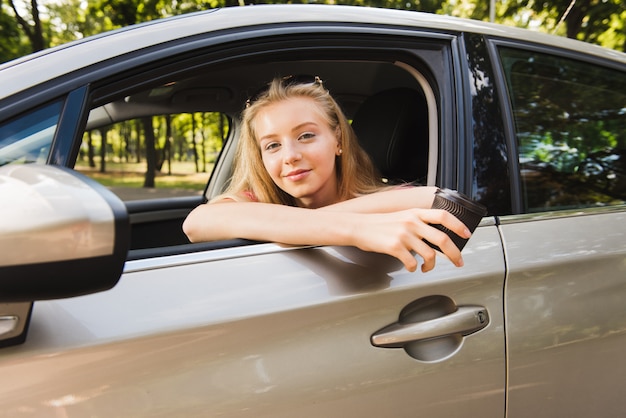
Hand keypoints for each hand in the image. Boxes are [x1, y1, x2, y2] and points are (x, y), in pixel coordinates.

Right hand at [353, 209, 470, 271]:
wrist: (358, 227)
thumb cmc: (379, 224)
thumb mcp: (402, 217)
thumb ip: (418, 223)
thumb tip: (435, 236)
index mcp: (415, 213)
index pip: (444, 215)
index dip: (458, 225)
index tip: (467, 234)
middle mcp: (412, 222)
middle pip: (442, 238)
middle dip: (454, 253)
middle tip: (458, 262)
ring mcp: (404, 235)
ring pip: (430, 254)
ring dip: (432, 266)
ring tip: (427, 268)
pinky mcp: (394, 247)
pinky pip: (412, 263)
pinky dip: (414, 268)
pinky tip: (411, 267)